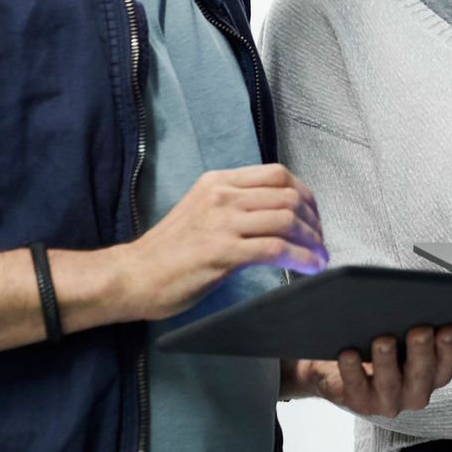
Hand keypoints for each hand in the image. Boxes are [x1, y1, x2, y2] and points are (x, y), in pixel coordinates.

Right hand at [120, 163, 327, 321]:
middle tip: (320, 240)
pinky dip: (301, 258)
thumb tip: (275, 214)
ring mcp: (223, 221)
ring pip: (286, 219)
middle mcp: (223, 195)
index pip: (278, 174)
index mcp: (218, 181)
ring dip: (312, 240)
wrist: (131, 276)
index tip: (314, 216)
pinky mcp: (223, 250)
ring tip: (320, 257)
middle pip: (288, 195)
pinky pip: (276, 249)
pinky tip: (309, 268)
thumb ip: (234, 206)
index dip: (305, 194)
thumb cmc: (166, 252)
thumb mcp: (201, 211)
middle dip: (313, 219)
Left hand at [285, 326, 451, 416]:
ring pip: (389, 384)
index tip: (449, 328)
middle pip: (421, 374)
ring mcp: (387, 401)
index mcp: (434, 372)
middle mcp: (415, 391)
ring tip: (383, 341)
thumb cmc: (381, 343)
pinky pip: (355, 386)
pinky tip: (348, 353)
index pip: (448, 361)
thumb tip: (413, 298)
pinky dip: (352, 370)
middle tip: (420, 330)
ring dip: (387, 362)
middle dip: (421, 352)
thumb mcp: (402, 331)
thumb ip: (413, 318)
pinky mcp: (359, 402)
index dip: (450, 347)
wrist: (343, 371)